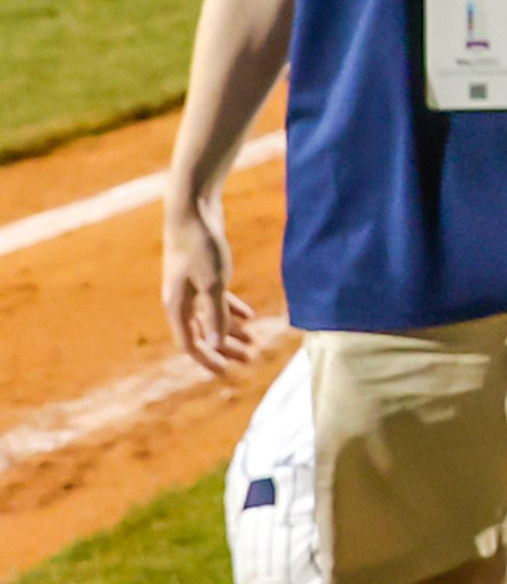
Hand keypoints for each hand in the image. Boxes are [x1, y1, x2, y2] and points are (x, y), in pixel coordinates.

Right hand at [162, 200, 260, 371]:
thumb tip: (216, 344)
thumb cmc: (201, 246)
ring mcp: (190, 286)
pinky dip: (231, 310)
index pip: (190, 342)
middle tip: (249, 360)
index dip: (208, 359)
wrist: (192, 210)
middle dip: (225, 348)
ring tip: (254, 343)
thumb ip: (215, 314)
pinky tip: (250, 317)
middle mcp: (180, 299)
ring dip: (231, 331)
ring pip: (211, 316)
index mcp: (177, 306)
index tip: (226, 373)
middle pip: (203, 332)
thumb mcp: (213, 283)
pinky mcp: (202, 272)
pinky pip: (216, 299)